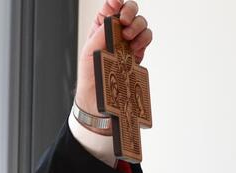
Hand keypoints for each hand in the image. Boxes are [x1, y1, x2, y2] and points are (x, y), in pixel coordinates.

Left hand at [75, 0, 152, 117]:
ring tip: (129, 39)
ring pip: (140, 23)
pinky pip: (146, 39)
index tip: (116, 3)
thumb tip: (111, 19)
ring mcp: (128, 43)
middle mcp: (116, 33)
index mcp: (101, 28)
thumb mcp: (88, 53)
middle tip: (124, 22)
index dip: (115, 2)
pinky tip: (136, 48)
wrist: (98, 100)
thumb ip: (99, 34)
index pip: (110, 7)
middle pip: (129, 11)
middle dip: (129, 12)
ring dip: (138, 26)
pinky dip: (144, 39)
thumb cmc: (90, 76)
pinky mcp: (138, 54)